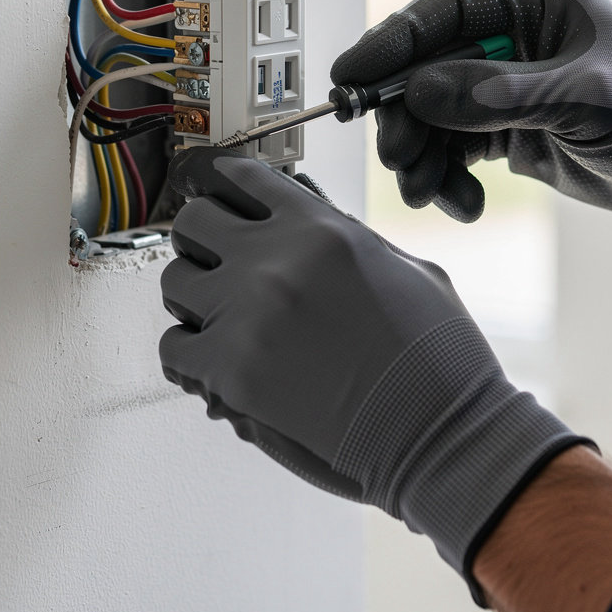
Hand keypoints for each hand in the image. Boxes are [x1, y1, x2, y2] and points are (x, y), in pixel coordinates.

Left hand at [159, 147, 590, 601]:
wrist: (437, 432)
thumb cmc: (435, 354)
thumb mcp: (404, 266)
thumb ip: (345, 236)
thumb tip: (303, 222)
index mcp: (320, 228)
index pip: (244, 178)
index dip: (228, 183)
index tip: (219, 191)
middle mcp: (274, 261)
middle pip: (193, 222)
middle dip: (203, 239)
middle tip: (217, 259)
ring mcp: (246, 316)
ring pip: (174, 281)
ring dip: (195, 296)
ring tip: (223, 316)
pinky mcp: (230, 374)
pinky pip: (174, 347)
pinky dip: (191, 354)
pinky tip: (219, 359)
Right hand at [331, 0, 611, 241]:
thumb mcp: (587, 99)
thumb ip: (501, 95)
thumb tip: (420, 90)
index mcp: (536, 6)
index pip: (446, 11)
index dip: (393, 40)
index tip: (351, 75)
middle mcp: (515, 42)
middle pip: (428, 68)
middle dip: (405, 116)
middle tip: (397, 157)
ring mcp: (507, 87)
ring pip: (433, 115)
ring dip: (422, 156)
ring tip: (428, 194)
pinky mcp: (506, 129)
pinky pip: (454, 150)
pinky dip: (448, 179)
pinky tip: (464, 204)